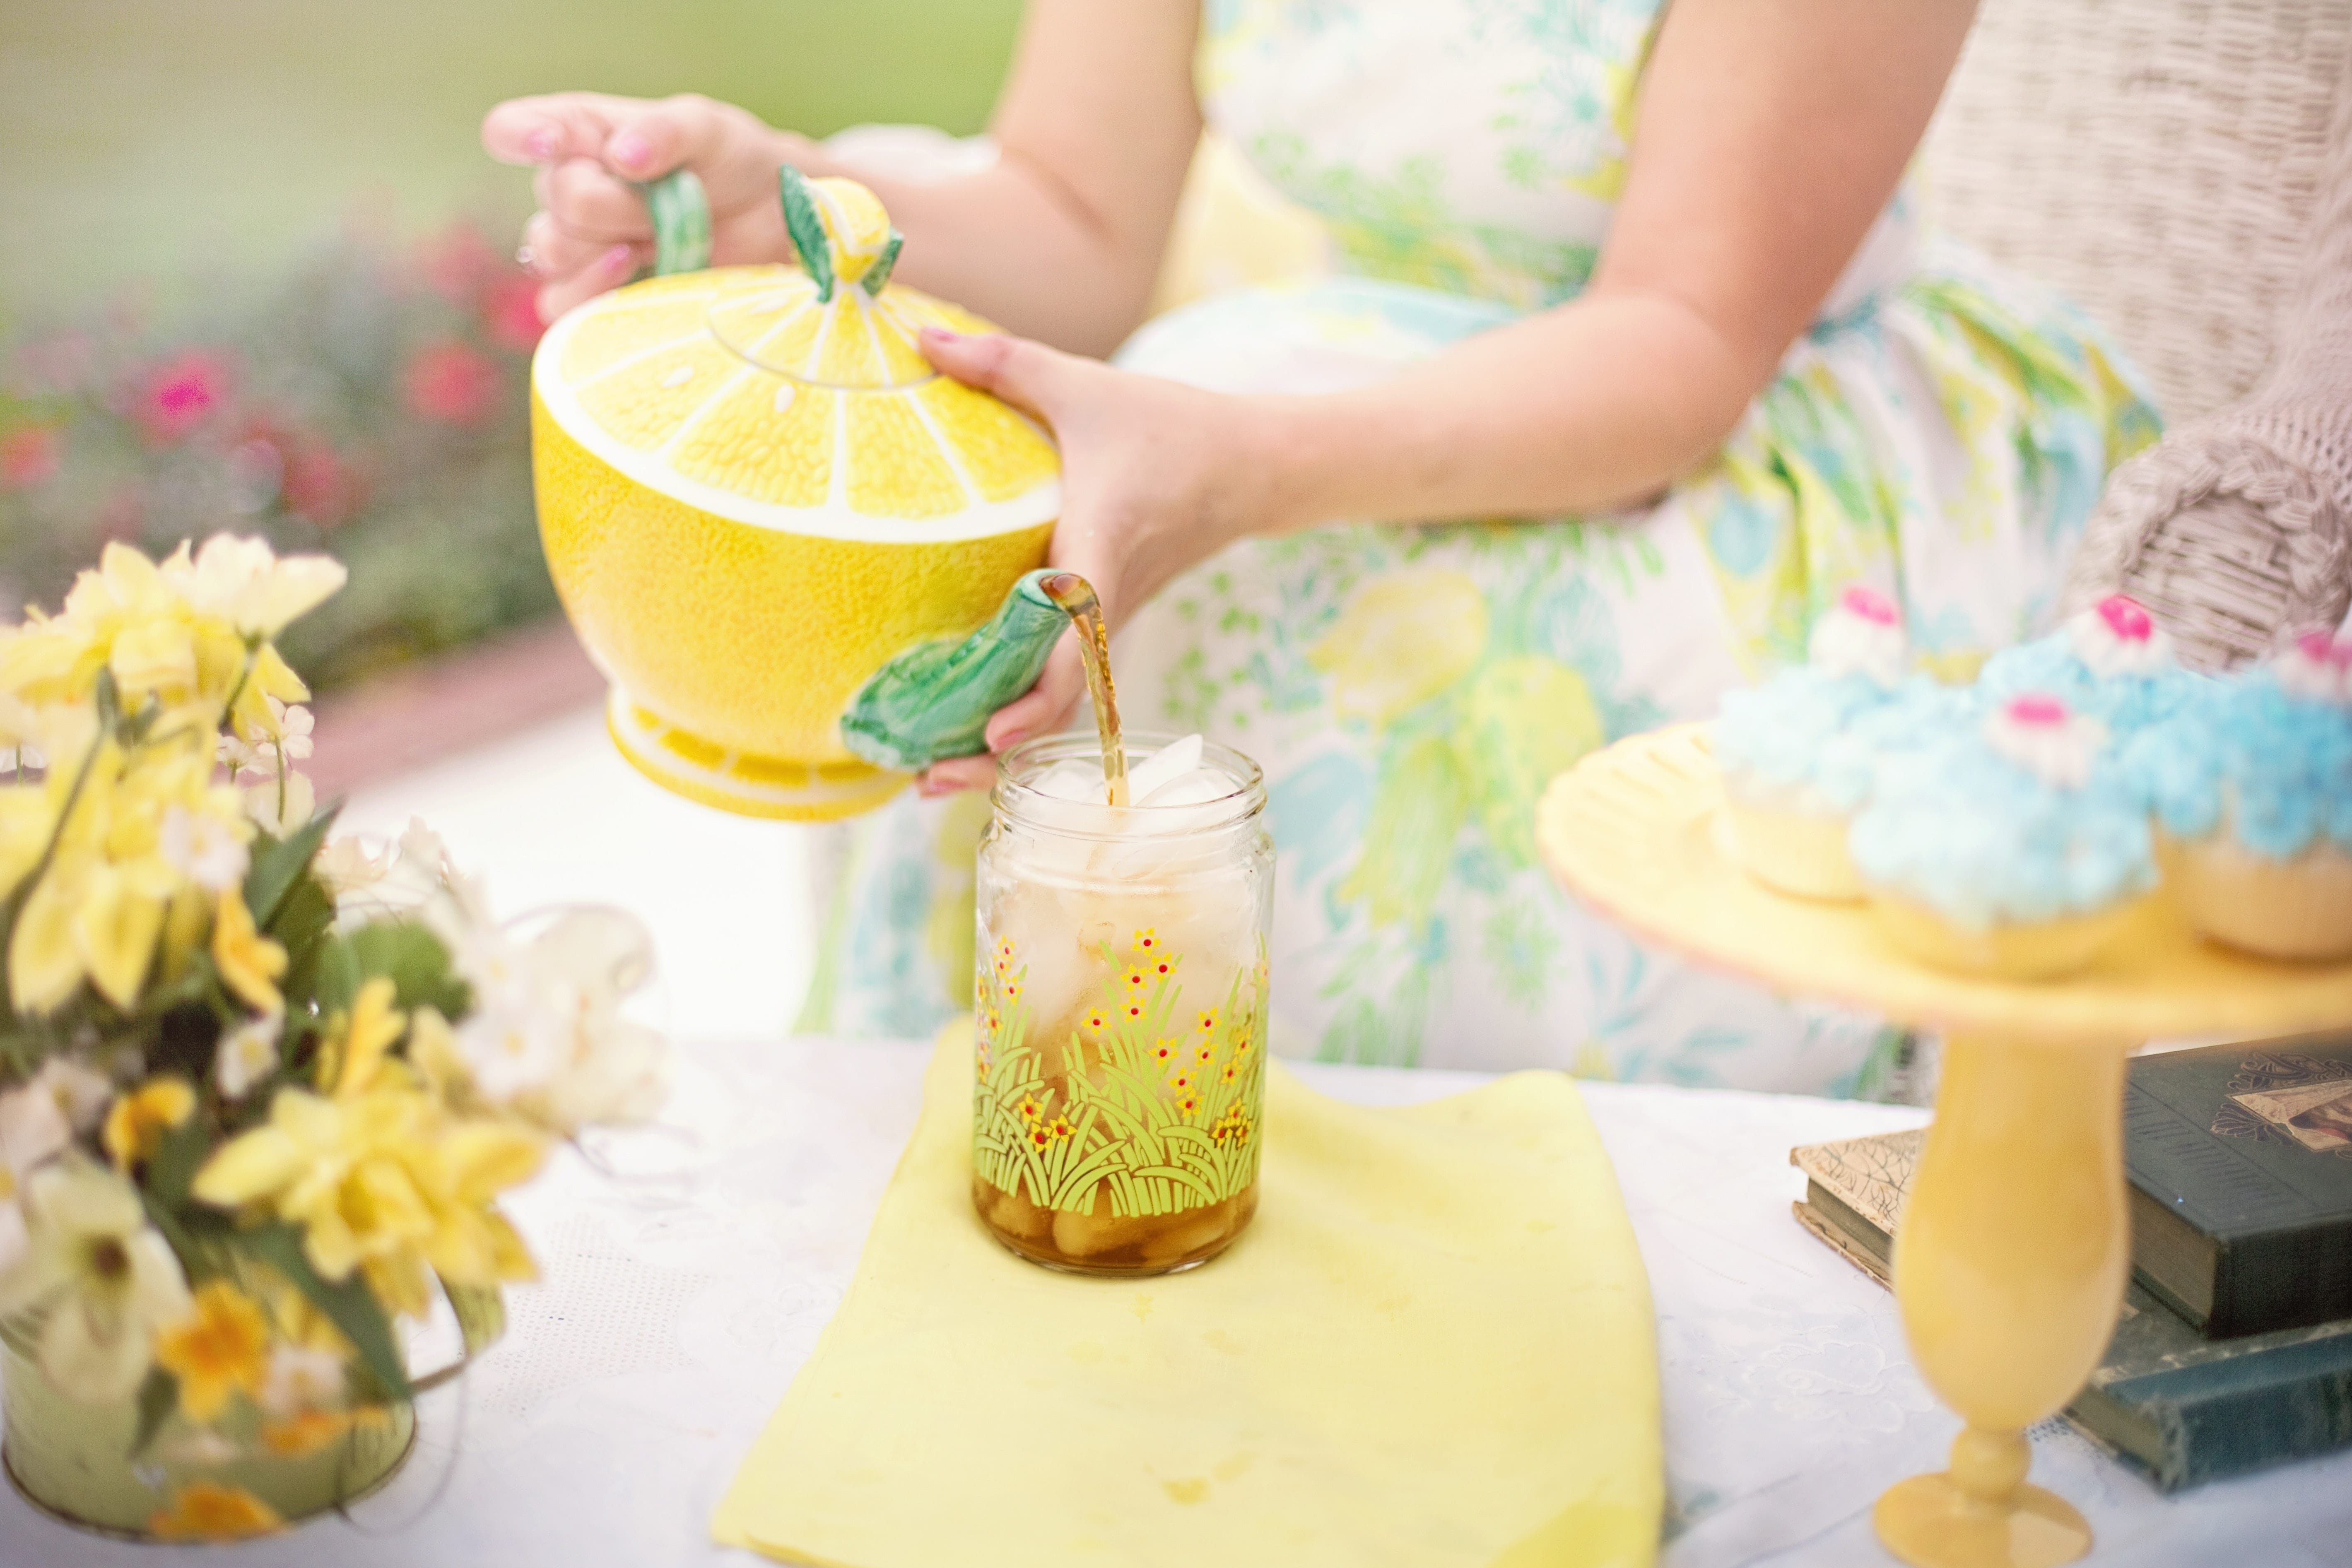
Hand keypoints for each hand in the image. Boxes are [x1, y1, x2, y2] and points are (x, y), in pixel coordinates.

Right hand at [482, 92, 806, 321]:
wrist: (766, 218)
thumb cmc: (728, 159)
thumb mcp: (707, 128)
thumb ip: (665, 131)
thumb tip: (622, 154)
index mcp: (580, 134)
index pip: (513, 128)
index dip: (519, 136)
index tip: (552, 144)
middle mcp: (569, 187)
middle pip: (556, 202)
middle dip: (613, 206)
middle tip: (662, 203)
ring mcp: (580, 244)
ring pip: (551, 254)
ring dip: (602, 251)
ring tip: (647, 243)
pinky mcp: (597, 293)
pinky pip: (561, 306)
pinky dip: (593, 296)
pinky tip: (633, 275)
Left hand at [913, 330, 1275, 793]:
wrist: (1252, 467)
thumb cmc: (1170, 427)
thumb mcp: (1086, 387)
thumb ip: (1004, 362)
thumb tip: (917, 334)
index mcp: (1104, 550)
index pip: (1077, 636)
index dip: (1038, 690)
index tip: (994, 734)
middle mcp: (1109, 602)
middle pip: (1059, 700)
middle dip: (995, 750)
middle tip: (925, 780)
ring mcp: (1111, 623)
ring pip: (1058, 705)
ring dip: (999, 747)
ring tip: (928, 780)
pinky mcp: (1108, 626)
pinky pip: (1061, 684)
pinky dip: (1016, 714)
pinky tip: (963, 735)